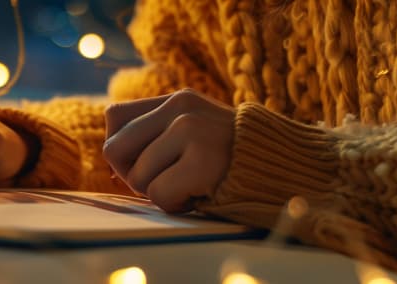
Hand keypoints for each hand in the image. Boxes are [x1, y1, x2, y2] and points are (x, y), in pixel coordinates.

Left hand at [103, 89, 234, 212]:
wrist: (285, 169)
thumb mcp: (193, 131)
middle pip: (115, 148)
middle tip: (163, 180)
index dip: (121, 149)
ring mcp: (192, 132)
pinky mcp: (202, 161)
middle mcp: (181, 109)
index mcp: (176, 100)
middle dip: (131, 174)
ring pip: (137, 177)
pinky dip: (175, 205)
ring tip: (190, 185)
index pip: (114, 117)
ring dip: (158, 193)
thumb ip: (156, 135)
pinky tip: (199, 195)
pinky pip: (159, 195)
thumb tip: (111, 162)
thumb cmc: (231, 159)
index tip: (145, 163)